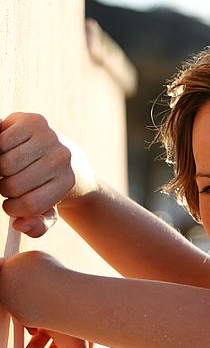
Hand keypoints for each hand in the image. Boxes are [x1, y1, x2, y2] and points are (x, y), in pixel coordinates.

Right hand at [0, 113, 75, 236]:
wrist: (63, 154)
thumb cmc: (50, 187)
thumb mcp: (48, 211)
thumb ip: (37, 226)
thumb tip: (19, 225)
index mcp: (66, 182)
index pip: (30, 204)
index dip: (13, 208)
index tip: (12, 206)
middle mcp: (61, 158)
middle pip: (14, 184)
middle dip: (4, 189)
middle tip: (8, 185)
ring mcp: (49, 138)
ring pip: (4, 163)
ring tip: (6, 171)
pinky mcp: (34, 121)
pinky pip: (1, 142)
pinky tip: (4, 154)